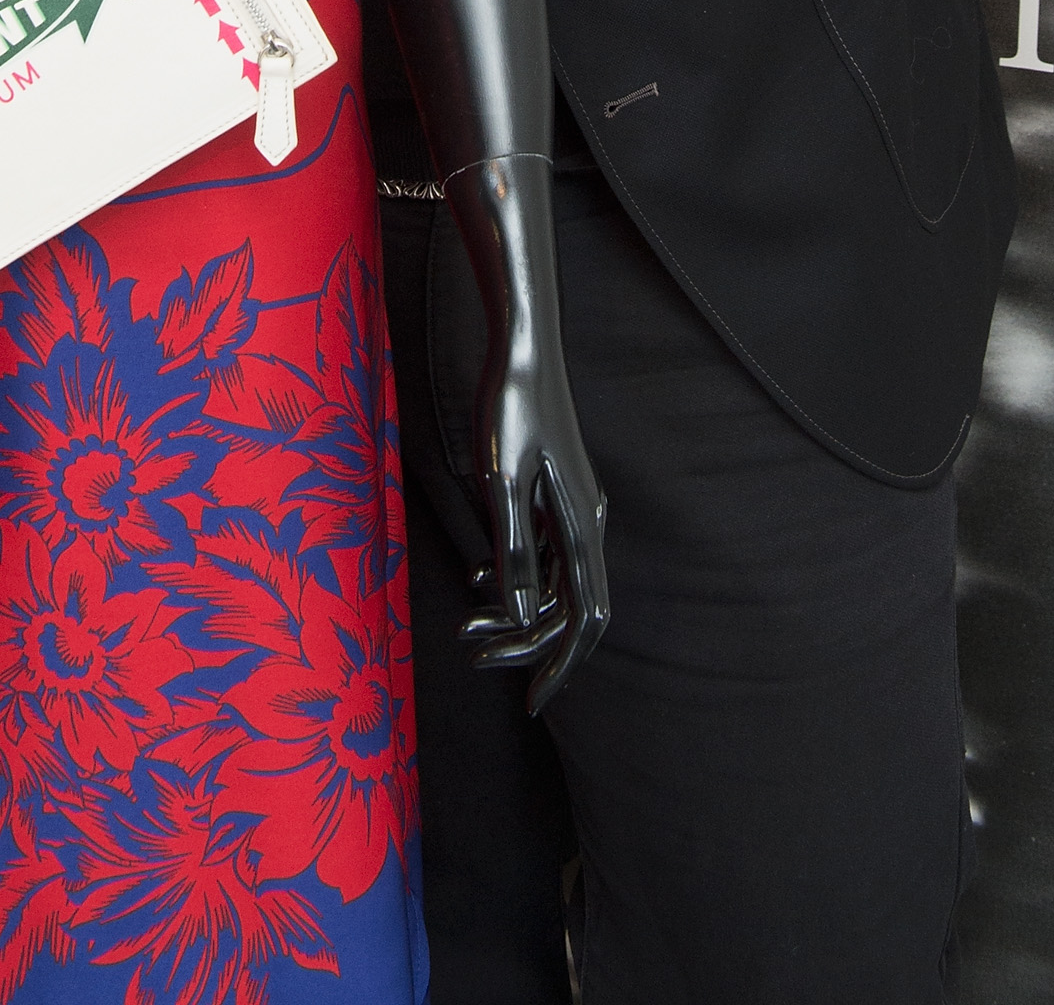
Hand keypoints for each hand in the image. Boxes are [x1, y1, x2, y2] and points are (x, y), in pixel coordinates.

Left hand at [442, 158, 609, 714]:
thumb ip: (511, 550)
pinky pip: (542, 552)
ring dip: (513, 609)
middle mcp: (586, 523)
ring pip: (552, 580)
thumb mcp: (500, 483)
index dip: (563, 665)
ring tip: (466, 625)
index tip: (533, 704)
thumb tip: (517, 614)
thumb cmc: (510, 410)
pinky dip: (514, 575)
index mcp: (581, 526)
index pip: (585, 617)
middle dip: (523, 641)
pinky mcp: (555, 492)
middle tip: (473, 655)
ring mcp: (572, 508)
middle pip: (566, 606)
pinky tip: (478, 576)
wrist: (520, 349)